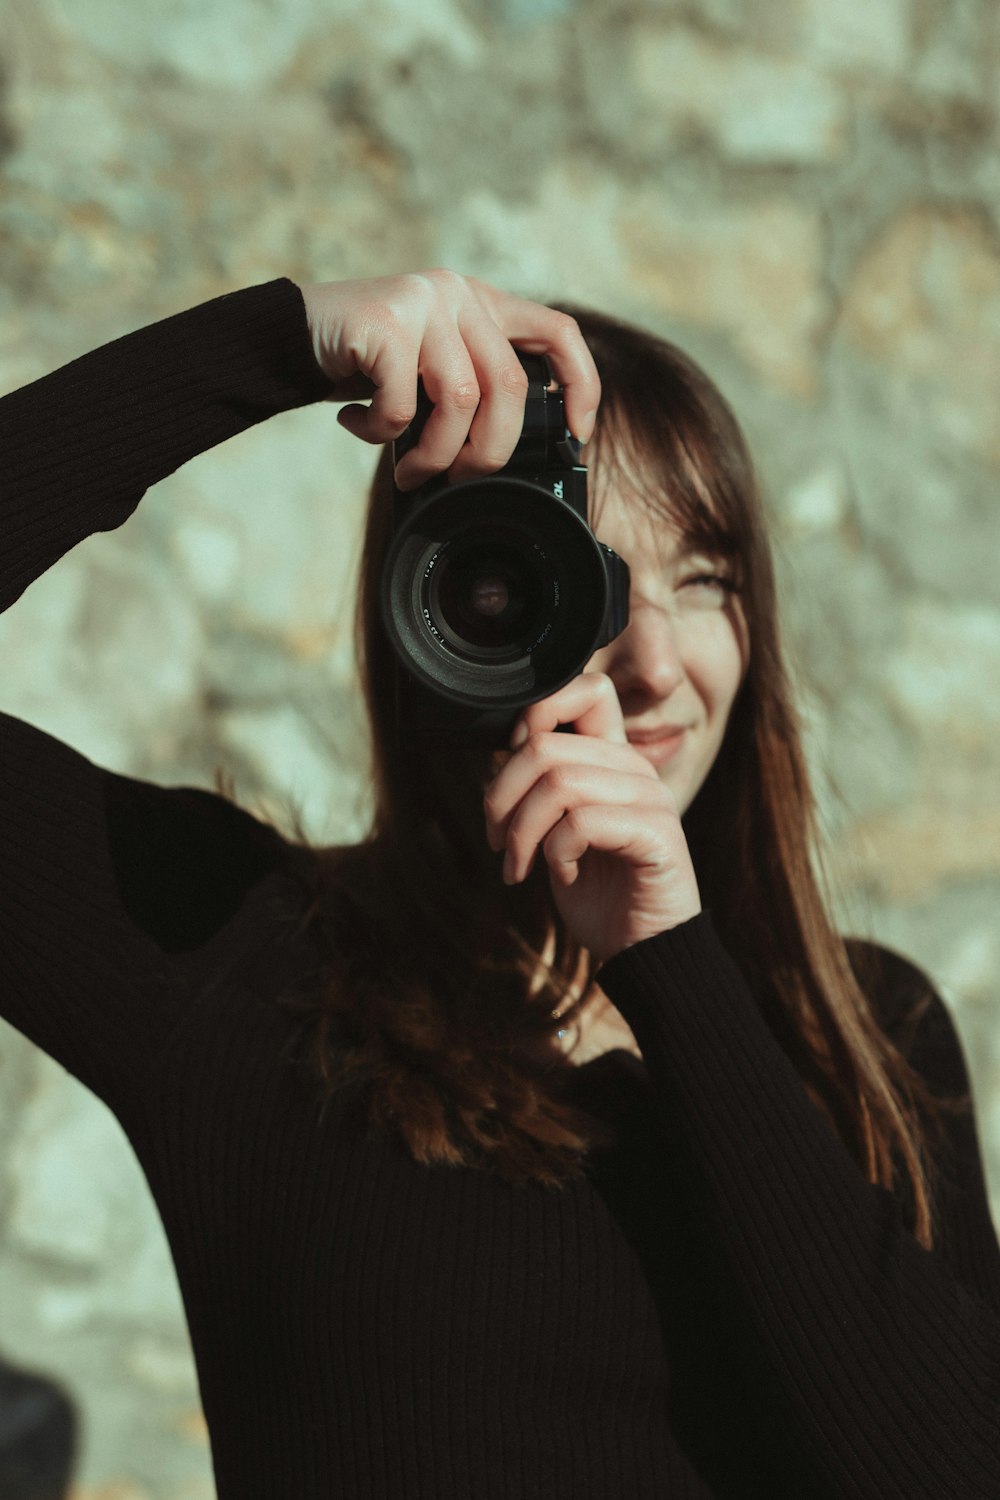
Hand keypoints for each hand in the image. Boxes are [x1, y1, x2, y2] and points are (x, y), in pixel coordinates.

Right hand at [298, 269, 599, 489]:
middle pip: (509, 386)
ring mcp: (424, 302)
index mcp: (481, 304)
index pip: (559, 332)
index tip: (576, 434)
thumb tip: (509, 457)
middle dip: (489, 451)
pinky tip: (356, 423)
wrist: (287, 338)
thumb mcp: (430, 372)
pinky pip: (404, 404)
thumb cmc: (365, 367)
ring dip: (434, 454)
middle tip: (458, 479)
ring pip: (461, 400)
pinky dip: (381, 433)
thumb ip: (472, 389)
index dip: (581, 385)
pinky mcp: (385, 321)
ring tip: (407, 470)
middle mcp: (458, 294)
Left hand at [483, 674, 702, 963]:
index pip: (588, 690)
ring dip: (523, 832)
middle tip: (498, 841)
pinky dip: (556, 853)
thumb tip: (501, 751)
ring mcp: (650, 798)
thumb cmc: (598, 892)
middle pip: (546, 746)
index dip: (538, 712)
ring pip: (558, 784)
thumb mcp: (555, 832)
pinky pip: (582, 822)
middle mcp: (635, 768)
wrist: (642, 950)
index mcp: (613, 758)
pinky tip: (563, 875)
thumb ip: (540, 787)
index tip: (511, 765)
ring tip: (520, 867)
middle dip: (502, 797)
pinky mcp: (657, 833)